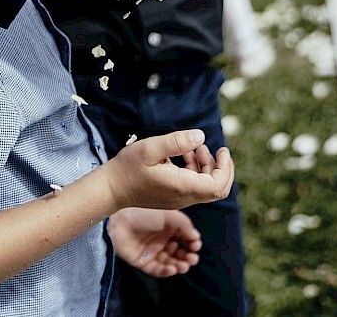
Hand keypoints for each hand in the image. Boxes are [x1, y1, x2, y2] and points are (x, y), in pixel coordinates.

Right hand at [101, 129, 233, 210]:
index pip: (217, 186)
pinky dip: (195, 171)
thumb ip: (176, 142)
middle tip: (218, 149)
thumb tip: (201, 136)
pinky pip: (192, 187)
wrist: (111, 189)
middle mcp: (183, 197)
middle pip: (216, 190)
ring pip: (205, 188)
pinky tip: (183, 155)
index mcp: (182, 187)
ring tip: (196, 147)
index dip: (225, 168)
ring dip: (207, 167)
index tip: (222, 150)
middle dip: (221, 168)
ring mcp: (178, 200)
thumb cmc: (128, 167)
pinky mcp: (171, 198)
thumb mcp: (151, 148)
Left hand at [109, 207, 202, 277]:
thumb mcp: (169, 215)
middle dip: (188, 257)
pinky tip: (172, 269)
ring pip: (170, 263)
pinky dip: (166, 272)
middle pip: (179, 253)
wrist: (119, 221)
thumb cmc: (143, 213)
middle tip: (192, 259)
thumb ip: (185, 225)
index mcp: (168, 227)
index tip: (196, 245)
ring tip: (184, 266)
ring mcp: (152, 251)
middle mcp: (161, 240)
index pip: (185, 239)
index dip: (192, 244)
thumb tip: (196, 238)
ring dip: (179, 266)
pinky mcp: (142, 262)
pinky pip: (156, 270)